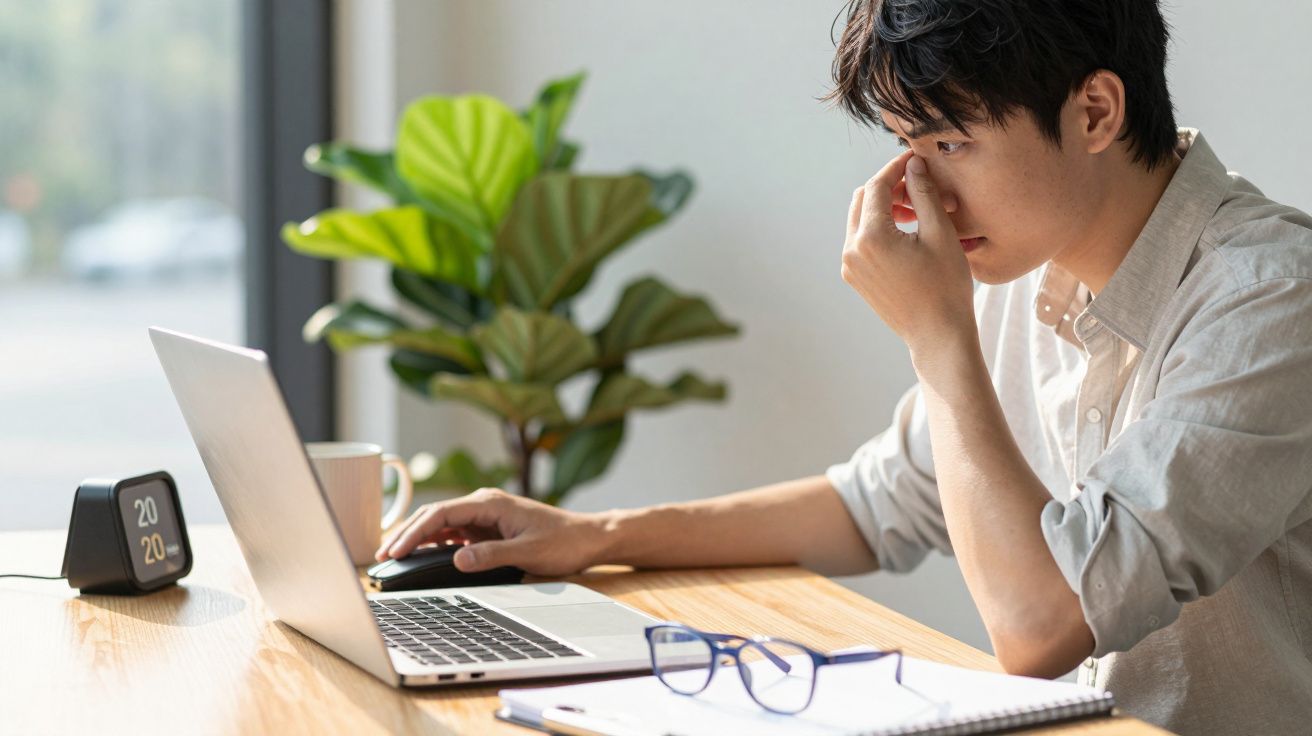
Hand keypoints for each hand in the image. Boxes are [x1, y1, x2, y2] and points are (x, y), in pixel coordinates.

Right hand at [375, 487, 605, 575]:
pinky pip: (455, 534)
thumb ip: (491, 556)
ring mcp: (484, 516)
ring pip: (442, 525)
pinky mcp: (487, 528)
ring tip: (394, 558)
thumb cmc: (563, 542)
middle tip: (382, 556)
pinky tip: (421, 557)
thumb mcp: (528, 552)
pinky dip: (435, 544)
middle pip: (435, 516)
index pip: (442, 513)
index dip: (414, 531)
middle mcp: (483, 504)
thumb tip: (457, 559)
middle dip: (407, 534)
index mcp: (490, 503)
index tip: (395, 549)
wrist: (587, 538)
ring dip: (418, 539)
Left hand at [841, 151, 975, 353]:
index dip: (897, 167)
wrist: (937, 335)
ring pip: (860, 219)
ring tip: (918, 212)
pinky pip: (861, 241)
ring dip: (884, 208)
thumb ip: (923, 194)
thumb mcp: (939, 234)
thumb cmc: (945, 287)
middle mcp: (852, 250)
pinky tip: (908, 233)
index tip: (916, 159)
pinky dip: (879, 229)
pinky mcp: (855, 278)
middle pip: (863, 199)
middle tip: (919, 188)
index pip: (877, 186)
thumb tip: (913, 165)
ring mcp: (850, 266)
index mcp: (870, 237)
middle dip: (889, 187)